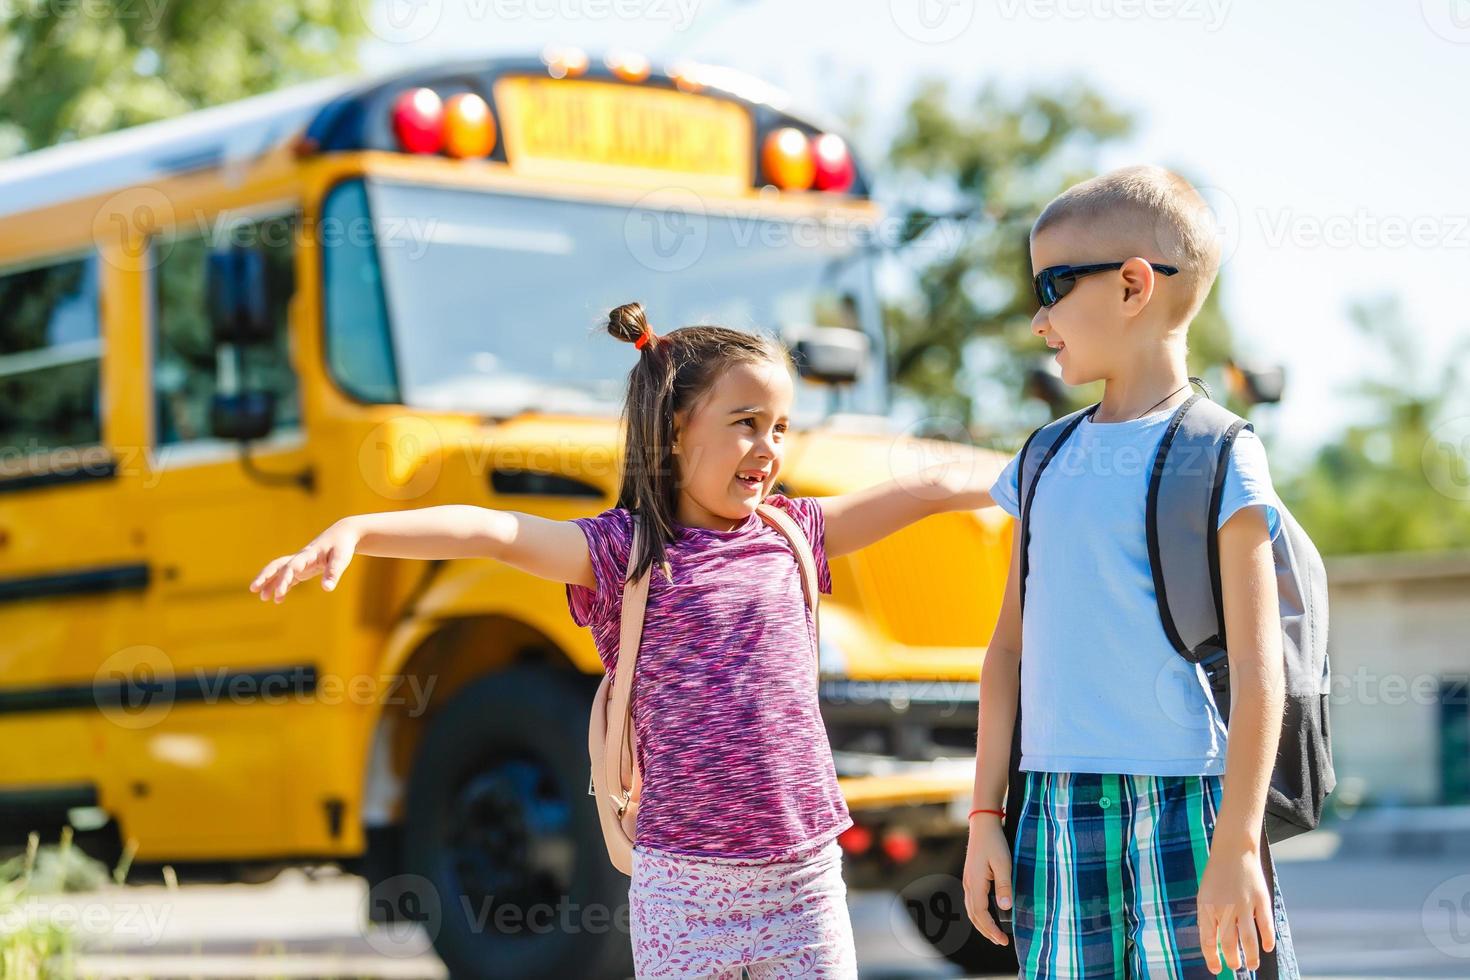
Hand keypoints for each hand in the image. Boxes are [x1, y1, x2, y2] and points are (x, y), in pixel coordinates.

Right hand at [249, 521, 358, 602]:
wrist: (342, 534)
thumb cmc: (342, 546)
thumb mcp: (341, 558)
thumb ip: (333, 573)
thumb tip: (327, 589)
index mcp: (308, 555)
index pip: (291, 567)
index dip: (284, 579)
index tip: (279, 592)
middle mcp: (300, 558)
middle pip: (277, 566)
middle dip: (265, 577)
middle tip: (253, 589)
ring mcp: (300, 563)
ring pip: (280, 571)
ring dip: (269, 582)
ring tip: (262, 597)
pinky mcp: (303, 568)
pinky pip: (289, 577)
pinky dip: (282, 586)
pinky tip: (278, 599)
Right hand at [961, 818, 1011, 945]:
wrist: (983, 824)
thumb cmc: (995, 842)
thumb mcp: (1004, 863)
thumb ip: (1004, 886)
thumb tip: (1005, 908)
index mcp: (975, 883)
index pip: (981, 914)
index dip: (991, 930)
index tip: (1003, 940)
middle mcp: (968, 884)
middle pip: (973, 915)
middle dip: (986, 931)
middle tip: (1000, 941)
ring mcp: (968, 880)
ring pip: (971, 908)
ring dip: (981, 923)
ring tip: (994, 932)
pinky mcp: (970, 876)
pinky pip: (972, 900)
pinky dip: (979, 913)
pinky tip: (988, 913)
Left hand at [1197, 844, 1274, 972]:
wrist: (1233, 850)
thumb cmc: (1217, 876)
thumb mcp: (1204, 895)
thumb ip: (1208, 918)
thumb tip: (1212, 943)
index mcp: (1207, 908)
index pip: (1208, 941)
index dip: (1211, 958)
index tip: (1216, 969)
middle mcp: (1224, 908)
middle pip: (1229, 944)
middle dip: (1232, 960)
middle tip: (1235, 966)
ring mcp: (1244, 905)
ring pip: (1248, 940)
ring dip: (1251, 957)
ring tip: (1251, 965)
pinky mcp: (1260, 900)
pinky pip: (1265, 925)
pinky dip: (1267, 939)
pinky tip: (1267, 948)